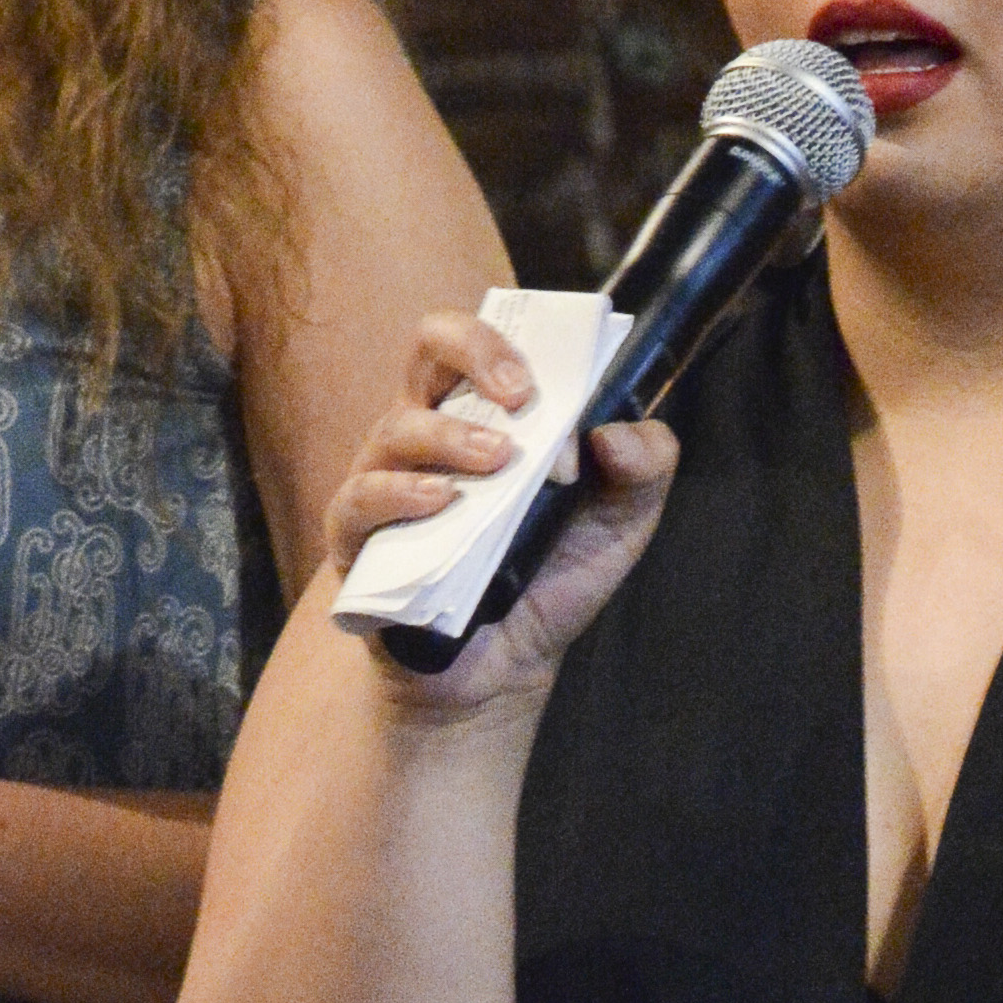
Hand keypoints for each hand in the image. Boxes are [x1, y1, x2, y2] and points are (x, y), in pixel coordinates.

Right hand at [324, 313, 675, 708]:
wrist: (503, 665)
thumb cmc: (550, 570)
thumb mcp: (619, 520)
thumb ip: (645, 469)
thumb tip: (619, 432)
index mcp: (483, 409)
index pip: (476, 338)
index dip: (501, 339)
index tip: (539, 378)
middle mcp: (428, 430)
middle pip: (427, 348)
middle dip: (473, 352)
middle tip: (520, 396)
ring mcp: (386, 480)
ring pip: (397, 429)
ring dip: (450, 439)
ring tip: (499, 463)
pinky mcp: (358, 540)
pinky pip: (358, 502)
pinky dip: (399, 496)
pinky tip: (442, 504)